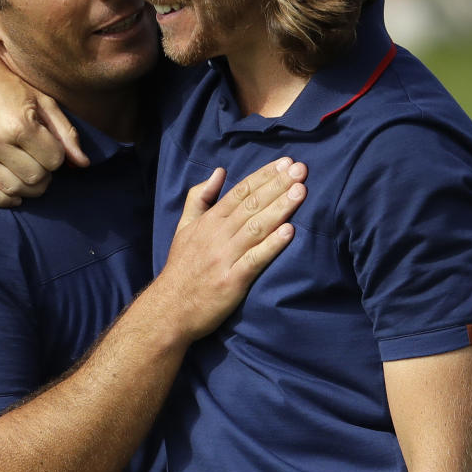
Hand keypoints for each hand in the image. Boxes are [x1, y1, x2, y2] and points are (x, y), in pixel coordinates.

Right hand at [0, 55, 86, 207]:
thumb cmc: (11, 85)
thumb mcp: (44, 101)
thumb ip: (65, 133)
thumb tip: (83, 164)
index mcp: (18, 124)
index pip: (54, 161)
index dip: (57, 155)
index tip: (50, 146)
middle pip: (35, 179)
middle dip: (45, 172)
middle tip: (40, 159)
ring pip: (14, 189)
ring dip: (28, 187)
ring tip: (28, 171)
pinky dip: (3, 199)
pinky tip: (14, 194)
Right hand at [153, 157, 306, 340]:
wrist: (169, 308)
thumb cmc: (181, 268)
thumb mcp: (183, 227)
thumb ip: (199, 198)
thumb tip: (219, 172)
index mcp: (209, 221)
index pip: (240, 192)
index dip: (265, 176)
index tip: (286, 163)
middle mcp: (217, 235)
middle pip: (252, 205)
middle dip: (278, 185)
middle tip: (301, 170)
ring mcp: (225, 258)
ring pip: (256, 227)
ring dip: (280, 208)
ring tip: (301, 192)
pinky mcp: (232, 281)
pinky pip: (255, 259)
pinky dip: (272, 245)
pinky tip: (290, 231)